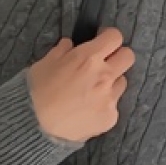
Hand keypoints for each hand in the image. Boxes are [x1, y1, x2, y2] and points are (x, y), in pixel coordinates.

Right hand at [27, 27, 134, 142]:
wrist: (37, 127)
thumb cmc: (37, 92)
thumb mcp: (44, 64)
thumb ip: (61, 51)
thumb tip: (70, 45)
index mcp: (89, 58)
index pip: (115, 37)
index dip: (108, 37)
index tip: (102, 41)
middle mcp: (105, 76)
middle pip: (128, 56)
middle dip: (118, 56)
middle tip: (105, 63)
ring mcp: (110, 97)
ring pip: (122, 82)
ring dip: (111, 82)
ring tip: (92, 90)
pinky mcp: (111, 116)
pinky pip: (113, 105)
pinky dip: (103, 105)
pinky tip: (88, 109)